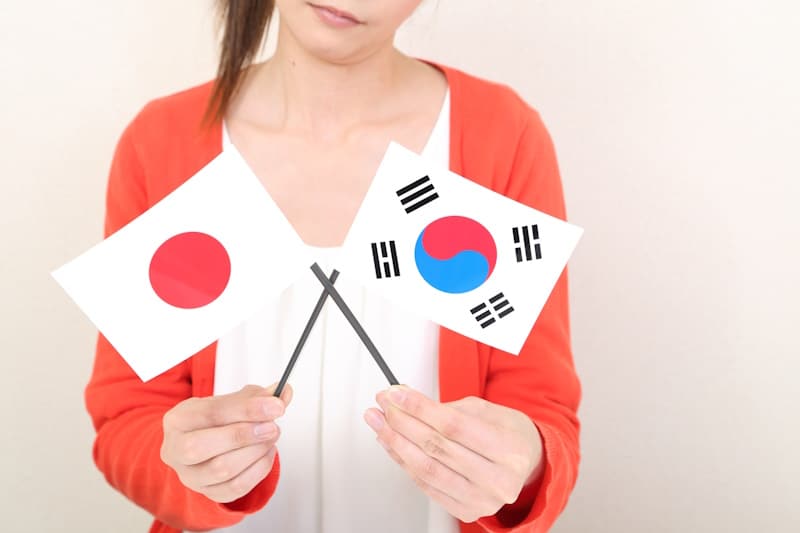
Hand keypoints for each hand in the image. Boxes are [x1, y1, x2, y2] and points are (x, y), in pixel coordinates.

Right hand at [160, 383, 291, 502]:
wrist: (203, 442)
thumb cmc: (215, 420)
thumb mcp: (230, 401)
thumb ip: (256, 396)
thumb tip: (282, 392)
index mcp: (178, 420)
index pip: (210, 413)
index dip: (246, 409)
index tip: (275, 405)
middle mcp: (176, 450)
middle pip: (203, 446)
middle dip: (244, 435)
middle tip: (272, 426)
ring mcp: (190, 476)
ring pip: (221, 470)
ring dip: (255, 452)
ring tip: (271, 436)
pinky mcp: (208, 493)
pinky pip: (236, 488)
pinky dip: (259, 469)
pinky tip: (266, 453)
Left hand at [364, 386, 542, 522]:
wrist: (527, 464)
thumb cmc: (508, 434)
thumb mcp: (488, 410)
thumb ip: (448, 408)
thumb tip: (405, 401)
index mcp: (509, 448)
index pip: (453, 425)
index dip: (419, 408)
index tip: (396, 394)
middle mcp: (499, 479)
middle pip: (437, 447)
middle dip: (402, 422)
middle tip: (384, 404)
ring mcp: (483, 500)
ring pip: (426, 469)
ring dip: (395, 443)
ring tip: (379, 423)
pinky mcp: (467, 511)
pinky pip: (426, 485)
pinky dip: (404, 463)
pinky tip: (393, 444)